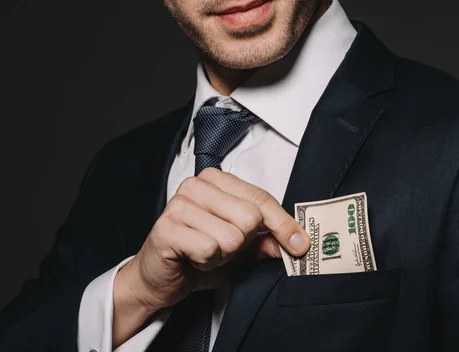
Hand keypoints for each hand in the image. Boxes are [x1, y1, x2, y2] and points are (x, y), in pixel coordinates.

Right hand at [112, 168, 309, 345]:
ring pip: (232, 237)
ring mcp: (179, 204)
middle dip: (242, 243)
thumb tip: (297, 242)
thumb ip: (266, 240)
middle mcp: (196, 185)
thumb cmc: (197, 255)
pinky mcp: (167, 227)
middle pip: (250, 218)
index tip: (300, 245)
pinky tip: (193, 258)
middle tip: (221, 247)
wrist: (158, 278)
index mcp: (216, 181)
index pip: (261, 198)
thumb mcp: (240, 248)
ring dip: (222, 255)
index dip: (283, 224)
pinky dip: (207, 263)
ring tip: (204, 253)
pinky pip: (209, 249)